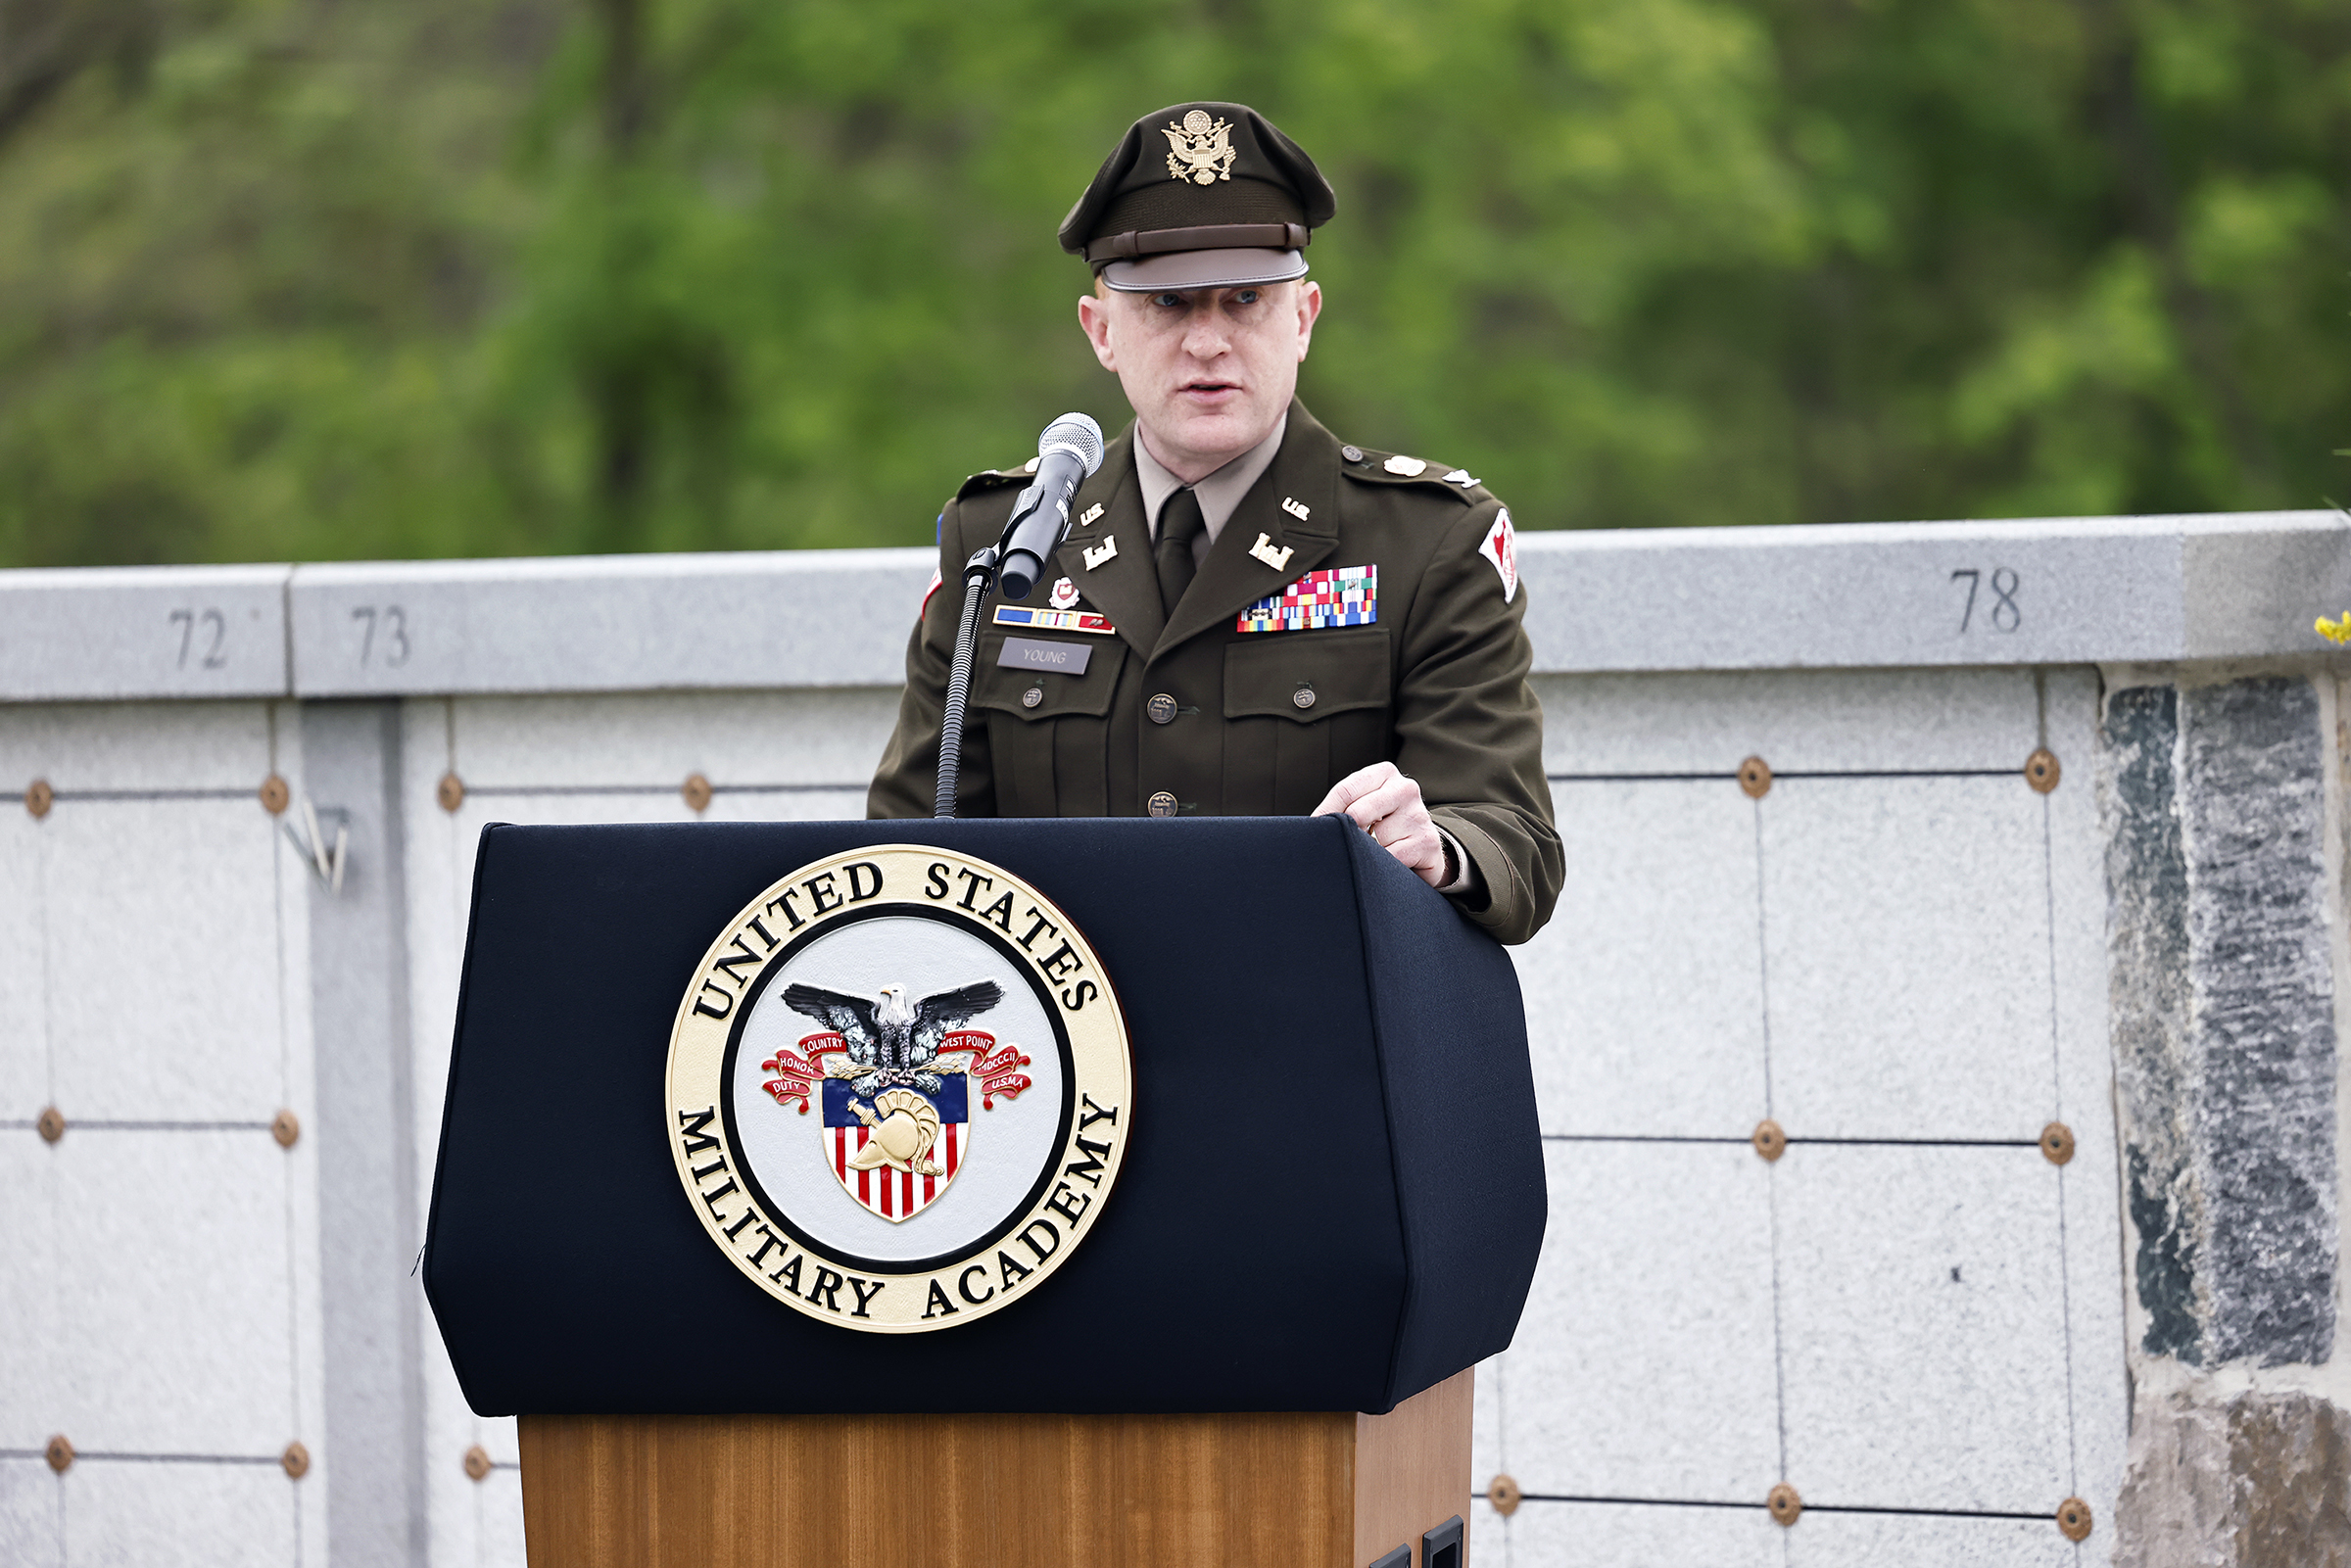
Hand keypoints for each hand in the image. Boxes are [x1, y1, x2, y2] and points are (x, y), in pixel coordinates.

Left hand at [1313, 762, 1448, 887]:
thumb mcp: (1363, 807)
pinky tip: (1389, 861)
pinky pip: (1392, 857)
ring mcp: (1419, 814)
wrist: (1423, 849)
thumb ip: (1341, 807)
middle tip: (1349, 843)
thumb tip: (1311, 824)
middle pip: (1358, 812)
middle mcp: (1405, 788)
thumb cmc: (1383, 825)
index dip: (1326, 813)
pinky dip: (1384, 864)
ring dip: (1370, 850)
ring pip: (1375, 838)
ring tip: (1377, 849)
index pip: (1345, 790)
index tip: (1315, 829)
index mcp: (1384, 773)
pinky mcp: (1427, 841)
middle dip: (1348, 833)